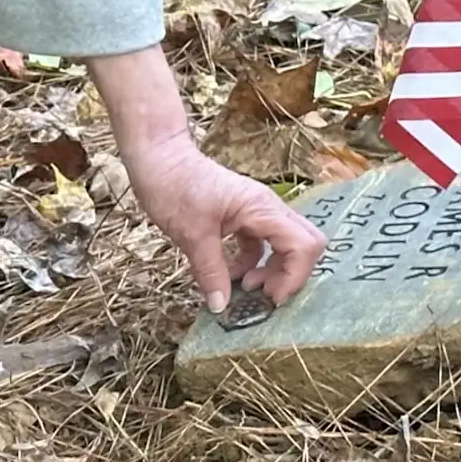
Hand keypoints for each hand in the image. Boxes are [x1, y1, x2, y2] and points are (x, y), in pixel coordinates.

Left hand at [122, 140, 325, 314]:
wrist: (156, 153)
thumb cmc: (173, 186)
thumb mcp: (191, 235)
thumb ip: (211, 272)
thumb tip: (221, 307)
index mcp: (261, 208)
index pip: (303, 245)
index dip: (294, 277)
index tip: (269, 299)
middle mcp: (266, 207)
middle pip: (303, 244)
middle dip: (290, 275)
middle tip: (262, 296)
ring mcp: (255, 210)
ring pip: (283, 245)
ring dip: (271, 271)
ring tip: (243, 288)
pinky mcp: (241, 214)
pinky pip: (260, 243)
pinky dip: (252, 262)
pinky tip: (230, 275)